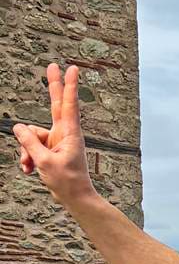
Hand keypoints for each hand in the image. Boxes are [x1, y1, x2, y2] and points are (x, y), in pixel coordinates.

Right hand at [12, 63, 93, 203]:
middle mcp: (64, 134)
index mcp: (69, 134)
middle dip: (52, 86)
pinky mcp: (50, 149)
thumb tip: (18, 127)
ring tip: (30, 166)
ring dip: (26, 151)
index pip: (69, 105)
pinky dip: (28, 157)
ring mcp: (56, 141)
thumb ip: (30, 142)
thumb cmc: (66, 181)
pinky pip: (32, 146)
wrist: (74, 198)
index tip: (73, 69)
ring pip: (32, 135)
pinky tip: (29, 170)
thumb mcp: (44, 161)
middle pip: (56, 105)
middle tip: (52, 65)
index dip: (69, 86)